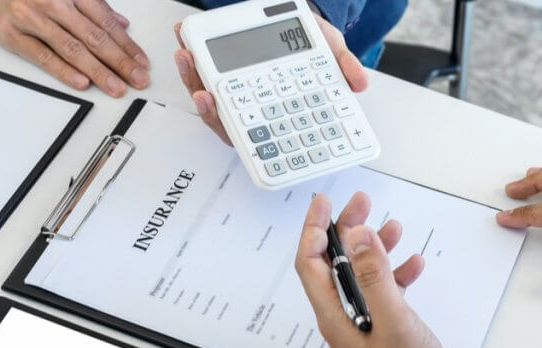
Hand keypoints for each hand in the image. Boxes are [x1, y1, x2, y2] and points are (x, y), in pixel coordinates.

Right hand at [0, 0, 149, 96]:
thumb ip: (91, 5)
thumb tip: (120, 22)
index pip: (106, 22)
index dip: (127, 44)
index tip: (141, 62)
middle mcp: (54, 2)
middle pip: (95, 37)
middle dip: (121, 61)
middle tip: (138, 80)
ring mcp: (32, 19)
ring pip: (73, 48)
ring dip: (99, 71)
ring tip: (116, 87)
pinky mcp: (12, 35)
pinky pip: (42, 55)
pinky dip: (63, 70)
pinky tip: (81, 82)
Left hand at [173, 15, 366, 145]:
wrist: (302, 22)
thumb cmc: (312, 48)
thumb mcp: (331, 55)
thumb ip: (343, 69)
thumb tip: (358, 84)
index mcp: (270, 115)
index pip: (248, 132)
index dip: (231, 127)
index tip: (224, 113)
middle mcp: (246, 107)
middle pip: (219, 115)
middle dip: (206, 105)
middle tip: (203, 90)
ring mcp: (229, 89)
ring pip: (205, 92)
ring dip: (191, 76)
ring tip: (186, 56)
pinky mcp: (218, 68)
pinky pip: (200, 67)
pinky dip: (191, 53)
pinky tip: (183, 37)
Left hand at [295, 193, 459, 347]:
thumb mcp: (393, 321)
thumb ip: (374, 276)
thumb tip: (356, 237)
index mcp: (334, 316)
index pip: (310, 263)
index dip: (313, 229)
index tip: (324, 202)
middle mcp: (342, 319)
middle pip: (334, 263)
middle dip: (346, 230)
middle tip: (362, 203)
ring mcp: (362, 325)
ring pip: (360, 274)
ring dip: (373, 248)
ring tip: (391, 225)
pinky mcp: (382, 331)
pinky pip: (383, 293)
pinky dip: (395, 274)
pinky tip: (412, 264)